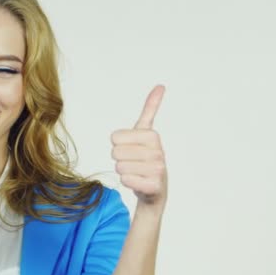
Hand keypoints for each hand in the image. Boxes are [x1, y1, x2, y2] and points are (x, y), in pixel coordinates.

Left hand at [111, 85, 166, 212]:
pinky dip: (128, 183)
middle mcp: (158, 152)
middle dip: (120, 159)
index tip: (132, 148)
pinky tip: (139, 183)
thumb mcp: (146, 132)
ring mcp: (158, 170)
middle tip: (133, 163)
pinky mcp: (154, 186)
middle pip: (115, 153)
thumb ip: (150, 109)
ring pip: (119, 167)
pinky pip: (126, 181)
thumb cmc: (146, 158)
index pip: (114, 137)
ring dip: (124, 172)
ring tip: (137, 173)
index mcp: (153, 135)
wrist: (155, 189)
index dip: (118, 144)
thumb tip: (160, 85)